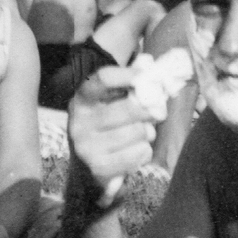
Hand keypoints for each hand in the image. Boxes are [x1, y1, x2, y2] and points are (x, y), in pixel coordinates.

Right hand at [68, 66, 156, 200]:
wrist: (85, 170)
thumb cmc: (106, 129)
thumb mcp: (109, 104)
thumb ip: (129, 86)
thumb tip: (152, 67)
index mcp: (83, 99)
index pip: (104, 78)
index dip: (128, 74)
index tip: (146, 76)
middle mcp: (80, 121)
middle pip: (129, 108)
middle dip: (150, 110)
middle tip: (157, 113)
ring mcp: (86, 145)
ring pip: (139, 132)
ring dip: (148, 134)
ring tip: (142, 135)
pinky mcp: (98, 166)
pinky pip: (139, 153)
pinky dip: (144, 152)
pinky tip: (135, 151)